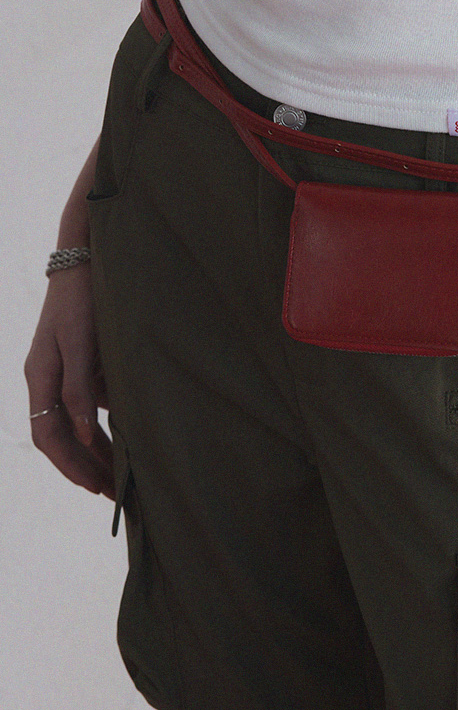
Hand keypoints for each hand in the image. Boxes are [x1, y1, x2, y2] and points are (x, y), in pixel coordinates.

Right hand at [24, 265, 115, 500]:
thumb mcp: (80, 339)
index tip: (97, 486)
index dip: (71, 464)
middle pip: (58, 437)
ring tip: (120, 478)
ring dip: (93, 452)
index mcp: (40, 376)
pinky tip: (123, 441)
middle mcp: (46, 379)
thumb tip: (81, 432)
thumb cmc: (84, 295)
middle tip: (115, 494)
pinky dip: (100, 428)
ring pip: (72, 426)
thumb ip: (79, 385)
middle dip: (83, 467)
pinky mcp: (80, 364)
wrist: (87, 257)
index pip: (48, 435)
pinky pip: (85, 407)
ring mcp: (61, 373)